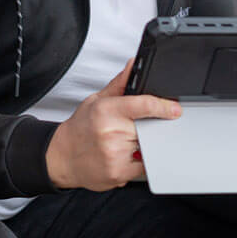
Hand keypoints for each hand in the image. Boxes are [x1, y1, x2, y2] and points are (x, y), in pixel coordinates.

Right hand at [46, 61, 179, 191]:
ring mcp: (115, 154)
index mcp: (106, 110)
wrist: (61, 157)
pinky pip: (143, 167)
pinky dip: (139, 161)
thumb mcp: (97, 100)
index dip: (164, 107)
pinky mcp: (118, 173)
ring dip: (142, 145)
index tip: (175, 109)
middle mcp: (111, 132)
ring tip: (122, 143)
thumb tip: (134, 64)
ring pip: (147, 147)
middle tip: (130, 130)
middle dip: (147, 128)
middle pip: (149, 128)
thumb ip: (120, 83)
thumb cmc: (80, 128)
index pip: (143, 105)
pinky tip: (123, 156)